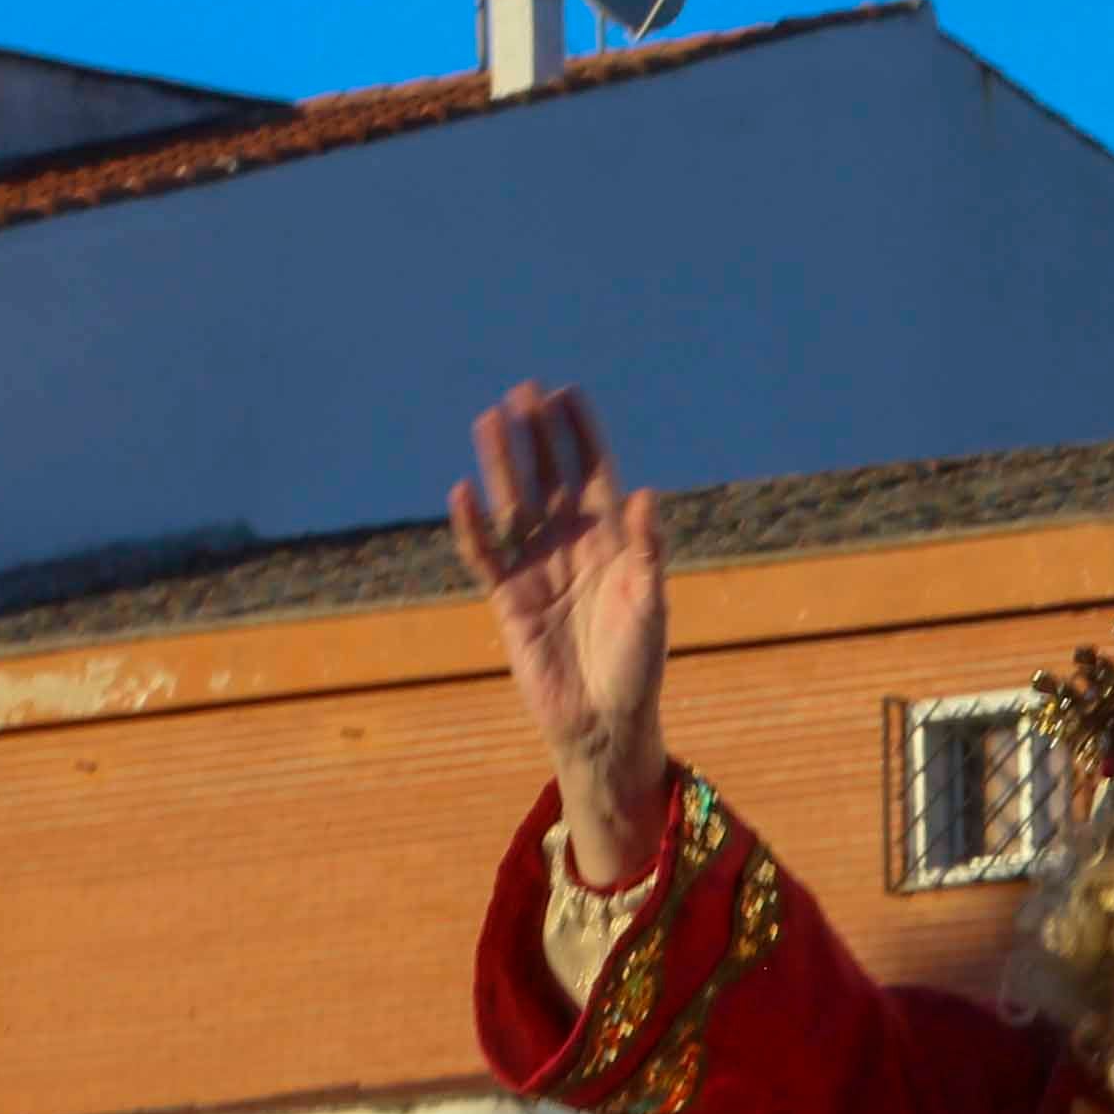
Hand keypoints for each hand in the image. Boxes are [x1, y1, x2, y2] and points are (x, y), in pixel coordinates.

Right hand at [450, 381, 671, 886]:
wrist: (604, 722)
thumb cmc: (638, 665)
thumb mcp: (651, 603)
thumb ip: (646, 548)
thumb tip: (643, 493)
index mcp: (611, 543)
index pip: (593, 475)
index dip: (580, 436)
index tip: (567, 394)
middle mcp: (571, 548)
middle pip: (549, 480)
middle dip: (537, 437)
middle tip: (522, 391)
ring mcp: (537, 570)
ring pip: (515, 506)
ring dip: (503, 465)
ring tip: (489, 419)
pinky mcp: (508, 600)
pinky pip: (486, 555)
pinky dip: (474, 526)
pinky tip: (463, 491)